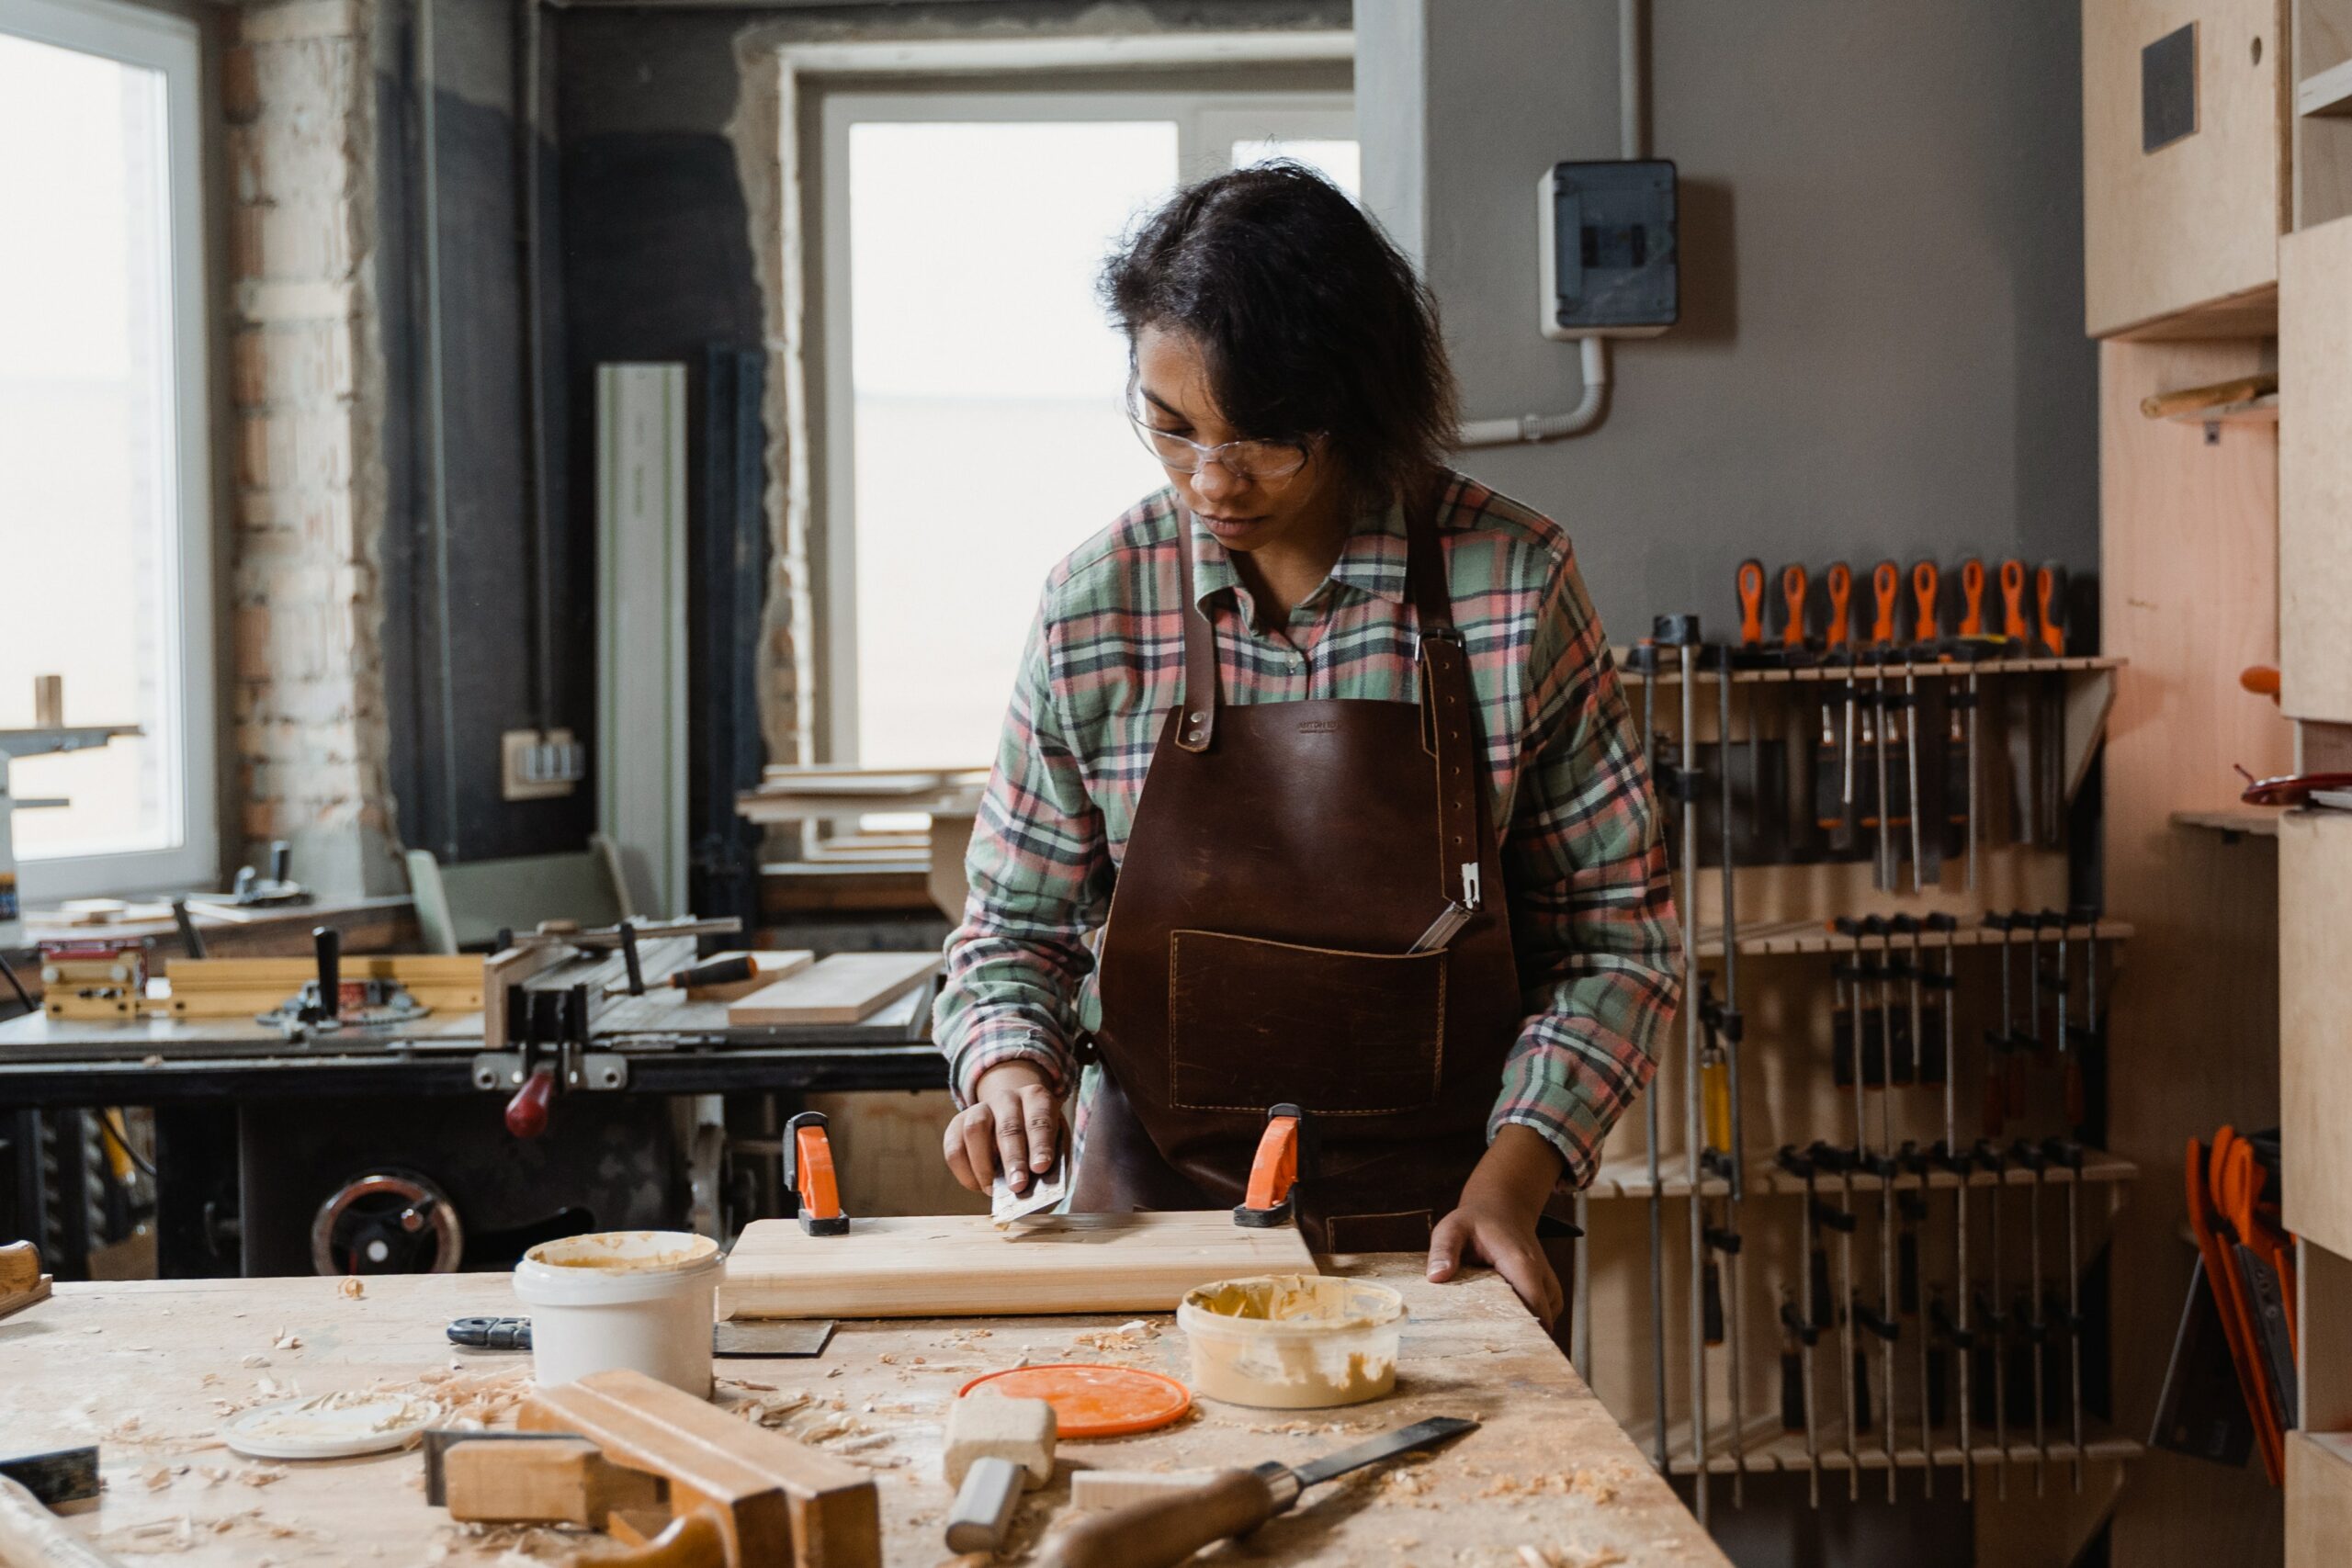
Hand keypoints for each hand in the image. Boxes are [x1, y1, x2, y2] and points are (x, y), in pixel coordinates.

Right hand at [943, 1061, 1064, 1194]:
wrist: (1012, 1116)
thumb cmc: (1037, 1137)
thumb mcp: (1053, 1142)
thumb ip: (1048, 1161)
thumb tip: (1034, 1187)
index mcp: (1036, 1098)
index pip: (1039, 1120)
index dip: (1040, 1144)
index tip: (1040, 1168)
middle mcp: (1007, 1098)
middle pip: (1008, 1127)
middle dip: (1013, 1159)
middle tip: (1017, 1186)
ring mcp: (979, 1108)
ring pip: (975, 1130)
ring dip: (984, 1165)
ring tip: (993, 1190)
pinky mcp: (957, 1123)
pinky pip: (954, 1148)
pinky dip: (965, 1171)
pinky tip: (978, 1186)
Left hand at [1427, 1125, 1565, 1328]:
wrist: (1503, 1208)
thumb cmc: (1475, 1221)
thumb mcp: (1451, 1229)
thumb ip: (1443, 1250)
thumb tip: (1436, 1277)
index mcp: (1520, 1264)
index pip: (1533, 1307)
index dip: (1521, 1331)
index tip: (1499, 1347)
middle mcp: (1541, 1275)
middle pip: (1542, 1320)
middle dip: (1521, 1337)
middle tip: (1489, 1349)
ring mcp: (1548, 1283)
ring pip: (1546, 1320)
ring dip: (1525, 1330)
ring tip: (1494, 1336)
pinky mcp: (1548, 1289)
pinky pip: (1545, 1314)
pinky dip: (1530, 1322)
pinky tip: (1504, 1323)